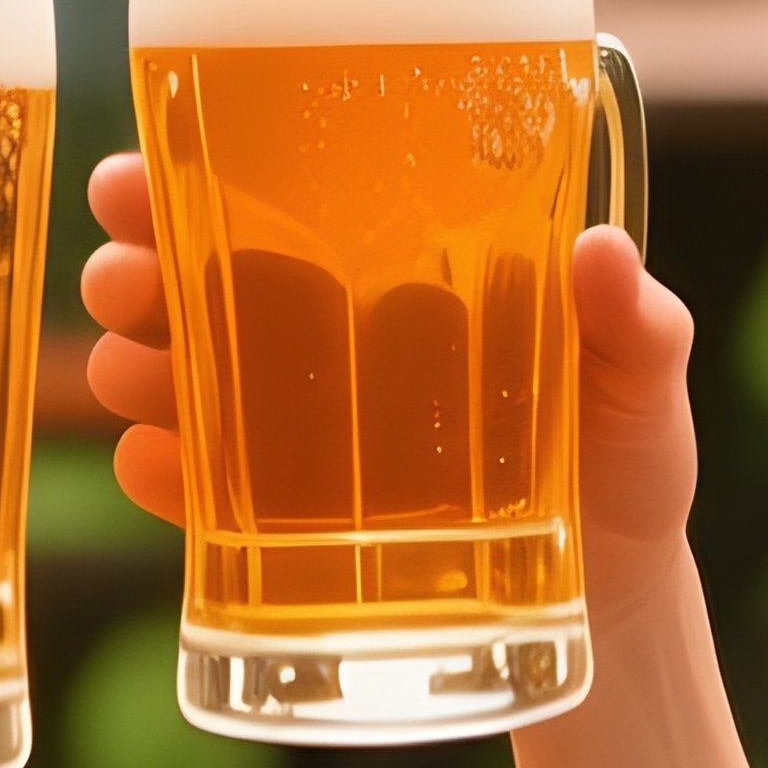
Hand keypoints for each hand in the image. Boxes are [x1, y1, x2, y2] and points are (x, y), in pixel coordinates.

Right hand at [81, 154, 696, 628]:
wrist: (611, 590)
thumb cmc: (618, 447)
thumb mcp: (638, 375)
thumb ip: (632, 320)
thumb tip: (602, 252)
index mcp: (375, 265)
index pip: (257, 198)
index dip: (175, 178)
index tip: (130, 176)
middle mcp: (310, 330)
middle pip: (177, 278)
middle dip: (129, 272)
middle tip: (128, 279)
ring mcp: (284, 425)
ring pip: (162, 370)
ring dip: (128, 364)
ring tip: (138, 375)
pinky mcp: (277, 520)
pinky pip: (191, 487)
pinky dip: (158, 473)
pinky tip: (157, 466)